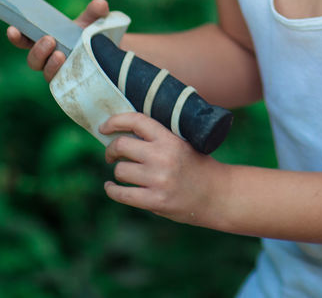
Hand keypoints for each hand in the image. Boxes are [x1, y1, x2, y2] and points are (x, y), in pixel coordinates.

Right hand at [6, 0, 111, 82]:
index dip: (17, 37)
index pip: (25, 41)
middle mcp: (49, 60)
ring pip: (47, 74)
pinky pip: (64, 85)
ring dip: (51, 65)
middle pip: (33, 61)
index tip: (12, 29)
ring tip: (60, 55)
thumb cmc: (94, 35)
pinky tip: (74, 71)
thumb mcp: (95, 21)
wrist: (110, 55)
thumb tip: (100, 4)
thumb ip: (96, 12)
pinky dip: (67, 78)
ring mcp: (60, 74)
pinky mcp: (72, 85)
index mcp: (47, 42)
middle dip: (37, 51)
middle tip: (49, 40)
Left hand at [101, 112, 220, 225]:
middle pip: (121, 145)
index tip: (104, 126)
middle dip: (111, 150)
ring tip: (125, 173)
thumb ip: (160, 138)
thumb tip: (126, 132)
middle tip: (111, 154)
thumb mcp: (184, 143)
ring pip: (120, 170)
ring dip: (119, 172)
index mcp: (170, 139)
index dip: (116, 121)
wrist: (217, 195)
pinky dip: (112, 190)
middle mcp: (163, 157)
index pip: (136, 120)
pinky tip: (111, 188)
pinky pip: (122, 194)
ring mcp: (158, 180)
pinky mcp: (155, 201)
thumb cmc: (198, 167)